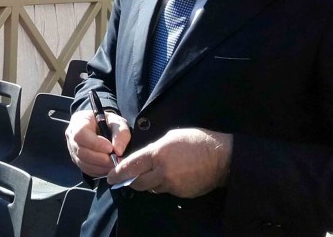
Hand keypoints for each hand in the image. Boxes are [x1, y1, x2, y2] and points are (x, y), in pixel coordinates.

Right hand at [65, 109, 130, 177]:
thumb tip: (118, 151)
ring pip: (83, 162)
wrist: (102, 126)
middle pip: (81, 151)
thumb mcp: (117, 122)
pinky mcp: (77, 159)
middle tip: (115, 159)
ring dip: (100, 166)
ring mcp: (72, 149)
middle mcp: (71, 135)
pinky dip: (98, 171)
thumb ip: (120, 134)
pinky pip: (85, 169)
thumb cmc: (108, 122)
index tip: (110, 148)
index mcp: (79, 121)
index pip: (81, 134)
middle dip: (100, 158)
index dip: (95, 144)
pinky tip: (108, 167)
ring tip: (114, 164)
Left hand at [108, 128, 231, 198]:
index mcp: (157, 154)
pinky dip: (164, 185)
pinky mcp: (182, 194)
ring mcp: (173, 185)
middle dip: (131, 180)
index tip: (110, 177)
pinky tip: (173, 175)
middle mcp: (162, 172)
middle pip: (138, 183)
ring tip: (156, 171)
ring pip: (152, 188)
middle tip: (129, 176)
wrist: (222, 157)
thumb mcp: (170, 137)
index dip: (118, 173)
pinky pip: (166, 191)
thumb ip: (153, 149)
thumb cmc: (196, 141)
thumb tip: (142, 158)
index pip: (131, 166)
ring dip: (149, 182)